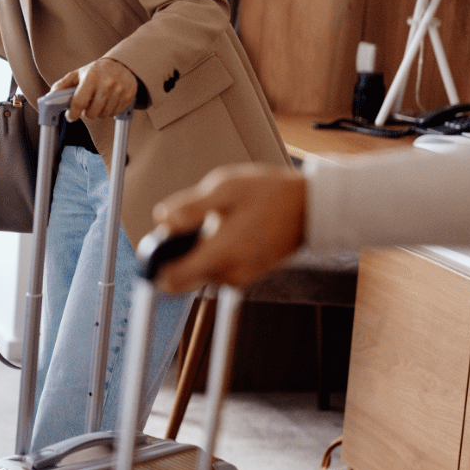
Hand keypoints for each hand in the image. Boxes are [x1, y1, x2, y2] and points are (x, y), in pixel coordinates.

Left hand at [52, 58, 140, 121]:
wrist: (121, 64)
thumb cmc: (96, 71)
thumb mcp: (77, 74)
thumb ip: (62, 85)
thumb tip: (49, 97)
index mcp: (91, 77)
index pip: (79, 102)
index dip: (73, 113)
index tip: (71, 116)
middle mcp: (106, 83)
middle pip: (92, 113)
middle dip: (86, 112)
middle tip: (87, 104)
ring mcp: (119, 90)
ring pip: (103, 115)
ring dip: (98, 112)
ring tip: (98, 101)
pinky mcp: (129, 96)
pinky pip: (114, 113)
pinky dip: (109, 111)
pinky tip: (108, 101)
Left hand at [149, 165, 307, 292]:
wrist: (310, 207)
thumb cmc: (272, 195)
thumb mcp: (225, 189)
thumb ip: (190, 208)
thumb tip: (162, 220)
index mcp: (219, 254)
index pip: (172, 280)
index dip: (159, 265)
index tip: (159, 246)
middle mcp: (230, 273)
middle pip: (185, 277)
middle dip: (181, 254)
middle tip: (192, 224)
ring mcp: (242, 277)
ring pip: (203, 273)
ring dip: (201, 252)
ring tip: (218, 223)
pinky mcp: (250, 275)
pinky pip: (221, 270)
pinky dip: (217, 254)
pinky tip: (230, 231)